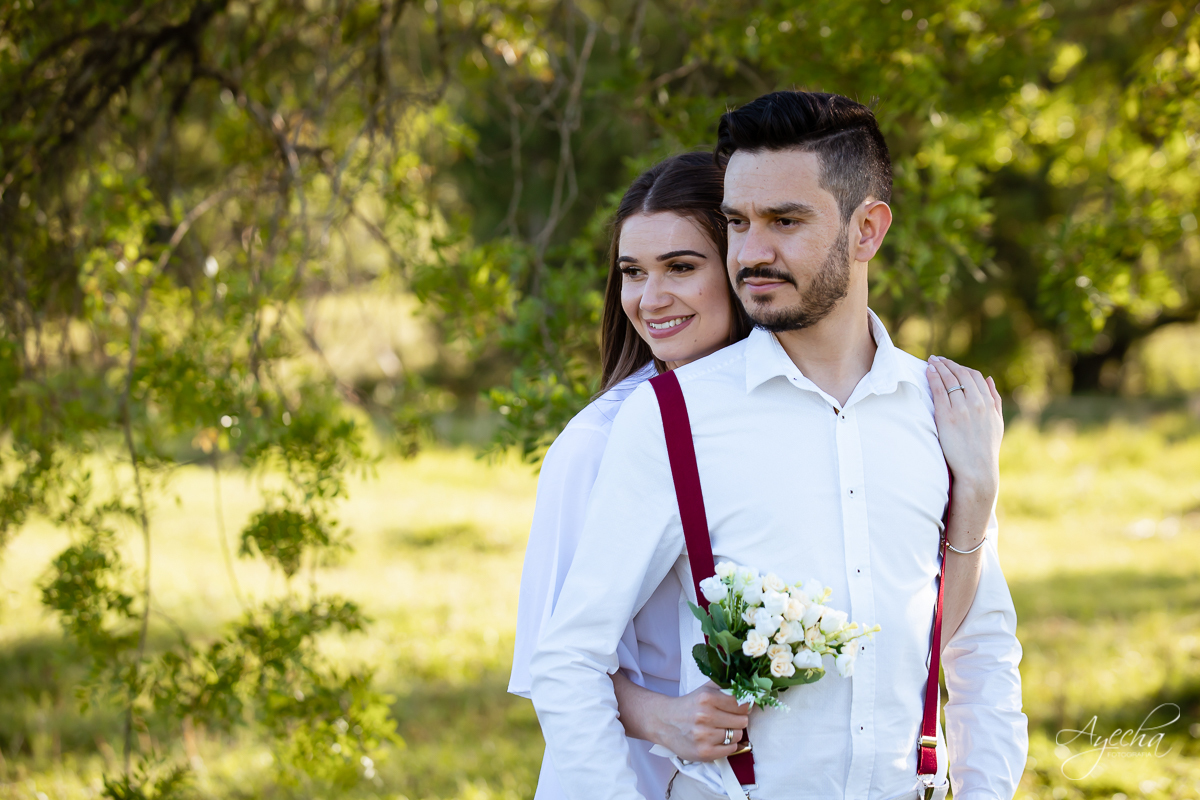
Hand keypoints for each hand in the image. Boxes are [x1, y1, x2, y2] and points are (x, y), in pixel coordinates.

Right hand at [652, 681, 749, 762]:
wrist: (664, 723)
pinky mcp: (704, 752)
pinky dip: (728, 745)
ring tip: (721, 729)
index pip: (741, 704)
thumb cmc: (689, 706)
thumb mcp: (704, 689)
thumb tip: (749, 685)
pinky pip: (732, 749)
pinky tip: (718, 740)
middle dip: (739, 720)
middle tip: (729, 719)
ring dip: (733, 733)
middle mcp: (705, 716)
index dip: (745, 706)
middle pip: (742, 721)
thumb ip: (725, 685)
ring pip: (738, 735)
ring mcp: (704, 736)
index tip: (741, 707)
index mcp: (707, 698)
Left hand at [925, 356, 1003, 508]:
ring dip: (939, 367)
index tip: (951, 364)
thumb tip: (990, 379)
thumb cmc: (985, 449)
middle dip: (948, 364)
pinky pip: (939, 391)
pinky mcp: (947, 416)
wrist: (977, 470)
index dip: (961, 368)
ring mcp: (961, 408)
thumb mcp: (997, 423)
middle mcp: (976, 403)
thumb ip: (995, 400)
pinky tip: (927, 371)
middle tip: (937, 359)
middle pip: (961, 375)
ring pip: (949, 380)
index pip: (975, 376)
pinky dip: (934, 378)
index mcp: (988, 404)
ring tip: (931, 361)